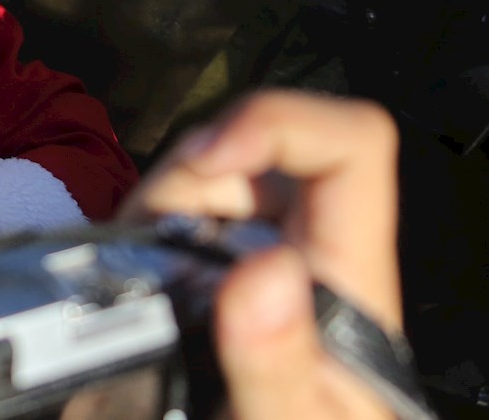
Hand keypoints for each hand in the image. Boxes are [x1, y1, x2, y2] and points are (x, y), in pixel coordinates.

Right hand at [121, 90, 402, 418]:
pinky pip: (185, 208)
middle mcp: (314, 246)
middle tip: (149, 243)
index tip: (204, 163)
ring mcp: (268, 251)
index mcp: (349, 272)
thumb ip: (277, 363)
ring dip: (159, 203)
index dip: (279, 125)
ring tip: (137, 270)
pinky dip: (149, 227)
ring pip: (215, 171)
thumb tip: (267, 272)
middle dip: (189, 175)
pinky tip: (137, 276)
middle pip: (260, 147)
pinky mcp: (228, 265)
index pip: (350, 145)